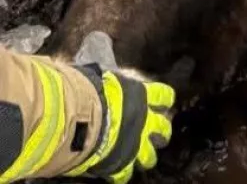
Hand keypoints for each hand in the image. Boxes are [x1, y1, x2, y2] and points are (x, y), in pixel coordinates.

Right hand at [69, 64, 174, 182]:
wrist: (81, 118)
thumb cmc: (89, 93)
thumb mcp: (102, 79)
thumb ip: (108, 81)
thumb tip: (98, 74)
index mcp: (141, 96)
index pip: (163, 95)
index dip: (164, 99)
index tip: (164, 103)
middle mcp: (144, 120)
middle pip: (163, 127)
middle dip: (162, 132)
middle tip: (159, 134)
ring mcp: (135, 143)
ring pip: (149, 156)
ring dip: (147, 157)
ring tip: (144, 159)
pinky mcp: (121, 162)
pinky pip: (125, 174)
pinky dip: (122, 174)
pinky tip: (119, 174)